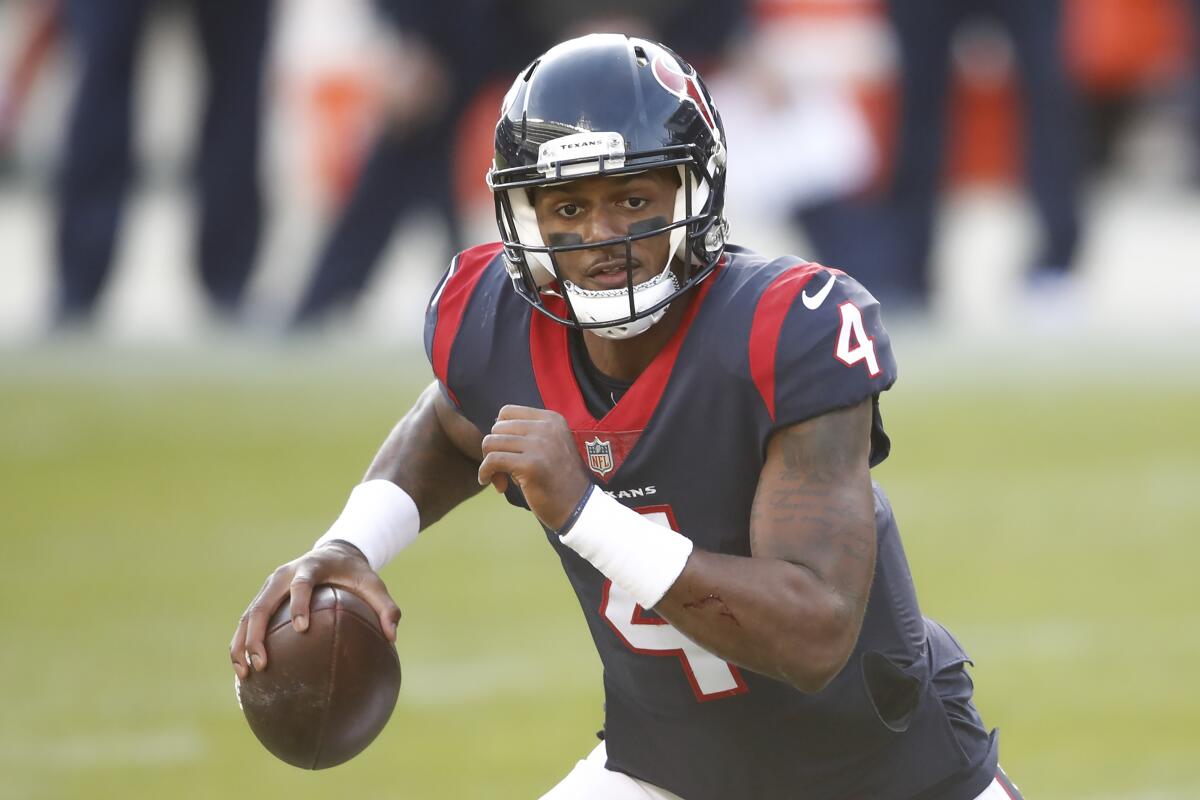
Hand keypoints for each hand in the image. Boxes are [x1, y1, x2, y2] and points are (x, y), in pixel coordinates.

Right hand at [229, 541, 400, 679]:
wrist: (334, 553)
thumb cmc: (355, 573)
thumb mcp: (374, 584)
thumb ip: (386, 607)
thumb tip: (393, 637)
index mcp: (310, 567)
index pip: (301, 584)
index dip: (299, 604)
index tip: (302, 628)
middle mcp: (283, 576)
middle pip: (262, 604)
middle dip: (257, 634)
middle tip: (262, 664)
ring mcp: (269, 587)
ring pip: (247, 615)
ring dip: (242, 644)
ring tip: (246, 674)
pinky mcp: (263, 598)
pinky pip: (247, 622)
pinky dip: (242, 645)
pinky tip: (246, 672)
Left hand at [478, 405, 592, 529]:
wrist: (578, 506)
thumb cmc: (559, 479)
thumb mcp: (549, 445)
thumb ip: (527, 434)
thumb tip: (494, 431)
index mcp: (551, 419)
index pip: (507, 412)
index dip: (499, 432)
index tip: (505, 451)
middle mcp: (546, 427)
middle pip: (497, 428)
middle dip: (493, 449)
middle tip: (502, 470)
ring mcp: (539, 445)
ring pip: (491, 443)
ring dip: (488, 463)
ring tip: (500, 479)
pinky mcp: (530, 465)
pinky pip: (493, 460)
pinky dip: (485, 472)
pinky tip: (492, 483)